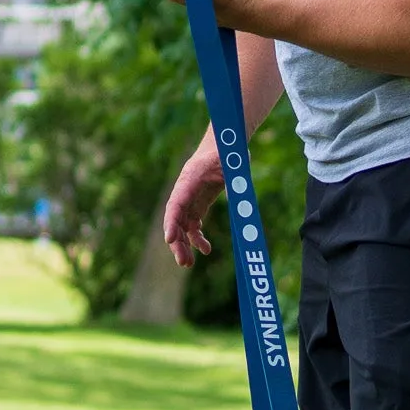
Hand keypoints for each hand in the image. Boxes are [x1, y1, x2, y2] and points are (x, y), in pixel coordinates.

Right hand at [163, 144, 223, 267]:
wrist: (224, 145)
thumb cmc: (228, 150)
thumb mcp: (232, 157)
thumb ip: (233, 169)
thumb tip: (240, 181)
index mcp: (190, 179)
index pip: (176, 203)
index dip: (171, 222)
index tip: (169, 239)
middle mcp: (185, 191)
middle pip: (175, 220)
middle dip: (177, 242)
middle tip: (183, 262)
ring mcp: (190, 200)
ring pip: (182, 226)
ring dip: (184, 245)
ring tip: (188, 263)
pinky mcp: (199, 205)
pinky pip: (193, 226)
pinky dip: (197, 239)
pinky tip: (206, 250)